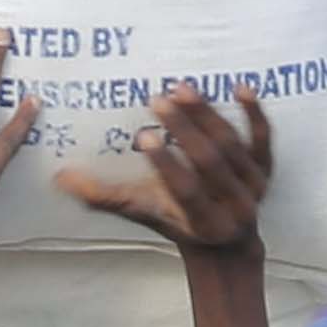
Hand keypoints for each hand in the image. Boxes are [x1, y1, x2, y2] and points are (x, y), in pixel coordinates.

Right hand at [59, 83, 271, 260]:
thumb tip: (60, 178)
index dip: (166, 163)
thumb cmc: (174, 219)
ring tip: (182, 88)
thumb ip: (103, 197)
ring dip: (207, 114)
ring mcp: (255, 186)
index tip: (144, 135)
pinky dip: (253, 113)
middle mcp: (235, 206)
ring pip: (232, 145)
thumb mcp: (141, 211)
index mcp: (204, 222)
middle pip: (211, 162)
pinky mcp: (266, 167)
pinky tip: (239, 87)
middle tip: (158, 99)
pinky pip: (264, 137)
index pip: (186, 189)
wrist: (225, 239)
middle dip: (184, 130)